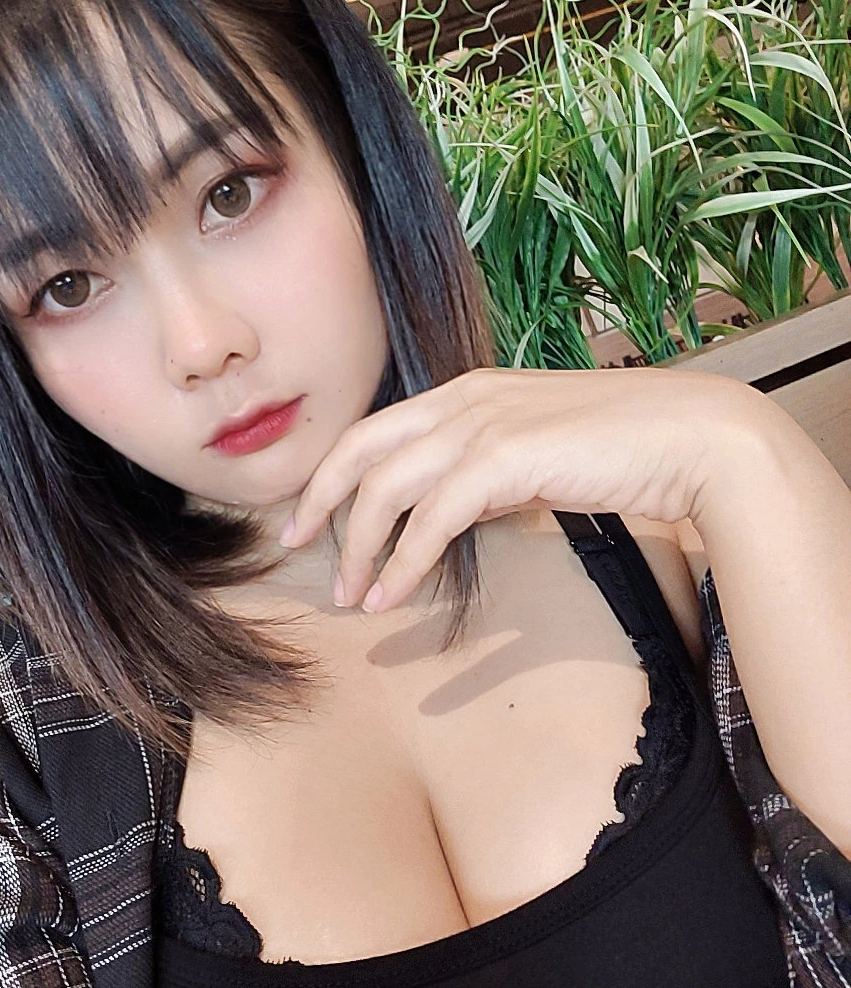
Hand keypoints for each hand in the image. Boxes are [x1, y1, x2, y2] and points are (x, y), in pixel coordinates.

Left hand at [278, 365, 764, 612]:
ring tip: (351, 596)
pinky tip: (390, 595)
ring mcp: (483, 424)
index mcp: (466, 392)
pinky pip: (430, 519)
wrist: (691, 437)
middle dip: (320, 502)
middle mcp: (464, 399)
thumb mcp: (536, 454)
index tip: (309, 516)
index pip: (375, 429)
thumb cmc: (622, 448)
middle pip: (360, 449)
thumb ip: (488, 475)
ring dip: (359, 548)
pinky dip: (402, 561)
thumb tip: (454, 514)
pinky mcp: (505, 458)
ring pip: (386, 488)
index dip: (333, 473)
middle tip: (295, 547)